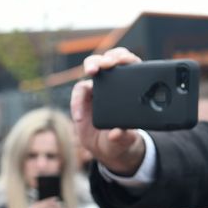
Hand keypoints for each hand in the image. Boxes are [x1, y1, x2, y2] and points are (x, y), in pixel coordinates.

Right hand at [71, 47, 147, 174]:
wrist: (106, 148)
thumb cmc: (120, 140)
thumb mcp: (125, 142)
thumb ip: (123, 137)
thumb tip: (117, 133)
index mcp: (131, 88)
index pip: (130, 66)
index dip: (127, 59)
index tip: (124, 61)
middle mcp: (113, 84)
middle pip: (110, 61)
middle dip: (107, 58)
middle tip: (106, 64)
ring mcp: (97, 89)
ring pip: (93, 68)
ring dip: (92, 65)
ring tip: (92, 71)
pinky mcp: (83, 98)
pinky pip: (78, 91)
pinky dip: (77, 100)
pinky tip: (79, 115)